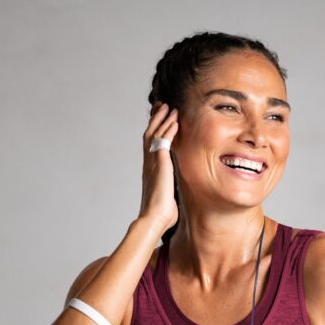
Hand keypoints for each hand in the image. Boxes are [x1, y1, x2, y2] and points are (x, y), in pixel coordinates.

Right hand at [137, 101, 179, 233]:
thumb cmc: (162, 213)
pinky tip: (175, 121)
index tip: (159, 119)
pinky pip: (164, 142)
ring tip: (169, 107)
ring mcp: (153, 163)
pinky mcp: (160, 164)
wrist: (155, 218)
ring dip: (163, 120)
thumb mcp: (167, 196)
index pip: (151, 144)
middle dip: (156, 119)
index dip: (155, 130)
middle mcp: (149, 163)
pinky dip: (169, 130)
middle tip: (161, 105)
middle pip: (150, 134)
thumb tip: (174, 195)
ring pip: (155, 134)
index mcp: (151, 169)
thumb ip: (170, 189)